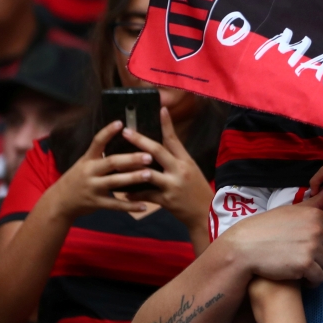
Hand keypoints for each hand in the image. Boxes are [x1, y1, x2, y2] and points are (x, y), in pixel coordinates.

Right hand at [45, 121, 151, 221]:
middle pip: (111, 162)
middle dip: (130, 159)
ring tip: (149, 174)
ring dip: (132, 178)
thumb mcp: (84, 164)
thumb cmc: (77, 179)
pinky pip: (115, 204)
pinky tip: (144, 206)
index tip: (120, 123)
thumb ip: (100, 156)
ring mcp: (92, 188)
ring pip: (115, 182)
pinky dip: (130, 206)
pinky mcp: (96, 203)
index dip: (108, 132)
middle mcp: (89, 172)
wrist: (59, 202)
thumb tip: (122, 142)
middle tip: (148, 156)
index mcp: (87, 159)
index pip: (97, 142)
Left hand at [120, 108, 213, 233]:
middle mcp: (180, 170)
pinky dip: (134, 193)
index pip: (174, 139)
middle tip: (126, 131)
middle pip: (158, 151)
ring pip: (148, 173)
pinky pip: (146, 194)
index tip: (160, 109)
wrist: (205, 214)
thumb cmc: (197, 190)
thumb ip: (176, 160)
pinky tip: (124, 193)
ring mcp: (173, 185)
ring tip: (116, 163)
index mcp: (186, 161)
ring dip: (131, 168)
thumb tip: (157, 149)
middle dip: (140, 140)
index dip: (167, 124)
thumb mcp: (191, 171)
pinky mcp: (167, 200)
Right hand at [219, 193, 322, 286]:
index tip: (315, 245)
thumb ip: (311, 204)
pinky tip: (301, 279)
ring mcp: (312, 247)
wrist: (245, 247)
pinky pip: (320, 278)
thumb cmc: (266, 228)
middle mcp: (317, 229)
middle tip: (306, 258)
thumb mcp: (290, 210)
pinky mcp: (306, 265)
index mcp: (315, 214)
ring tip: (303, 268)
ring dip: (318, 269)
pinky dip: (312, 281)